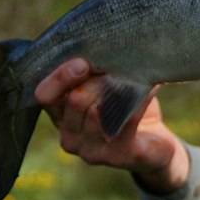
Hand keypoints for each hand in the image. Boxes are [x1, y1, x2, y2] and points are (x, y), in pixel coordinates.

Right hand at [35, 59, 188, 194]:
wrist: (155, 146)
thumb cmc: (126, 110)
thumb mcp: (104, 88)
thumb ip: (91, 74)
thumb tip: (96, 43)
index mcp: (60, 118)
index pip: (45, 96)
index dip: (60, 77)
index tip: (82, 62)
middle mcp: (69, 139)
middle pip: (75, 100)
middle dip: (98, 79)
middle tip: (122, 65)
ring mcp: (92, 152)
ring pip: (98, 111)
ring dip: (120, 88)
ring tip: (137, 74)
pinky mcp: (119, 156)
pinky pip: (126, 121)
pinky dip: (139, 99)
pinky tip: (150, 86)